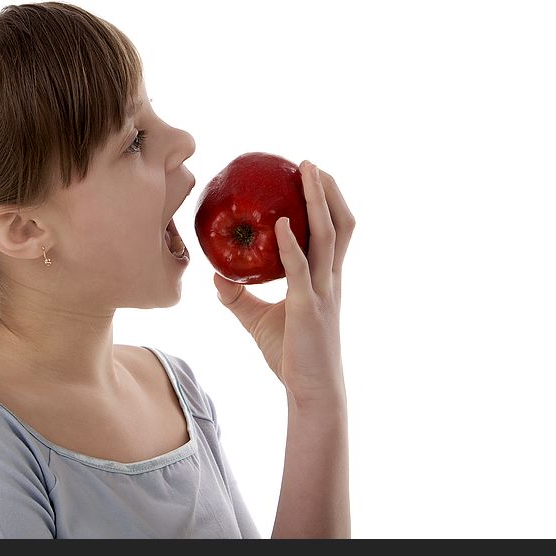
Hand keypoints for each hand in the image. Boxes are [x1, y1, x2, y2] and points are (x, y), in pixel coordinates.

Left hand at [213, 160, 355, 406]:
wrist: (311, 391)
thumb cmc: (292, 355)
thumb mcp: (259, 321)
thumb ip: (239, 298)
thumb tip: (216, 277)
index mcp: (325, 280)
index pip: (333, 232)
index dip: (327, 202)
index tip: (310, 176)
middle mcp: (331, 280)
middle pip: (340, 224)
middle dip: (328, 191)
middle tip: (309, 164)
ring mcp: (324, 292)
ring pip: (328, 237)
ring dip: (317, 202)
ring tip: (306, 174)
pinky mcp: (310, 309)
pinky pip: (302, 270)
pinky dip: (293, 245)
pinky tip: (282, 225)